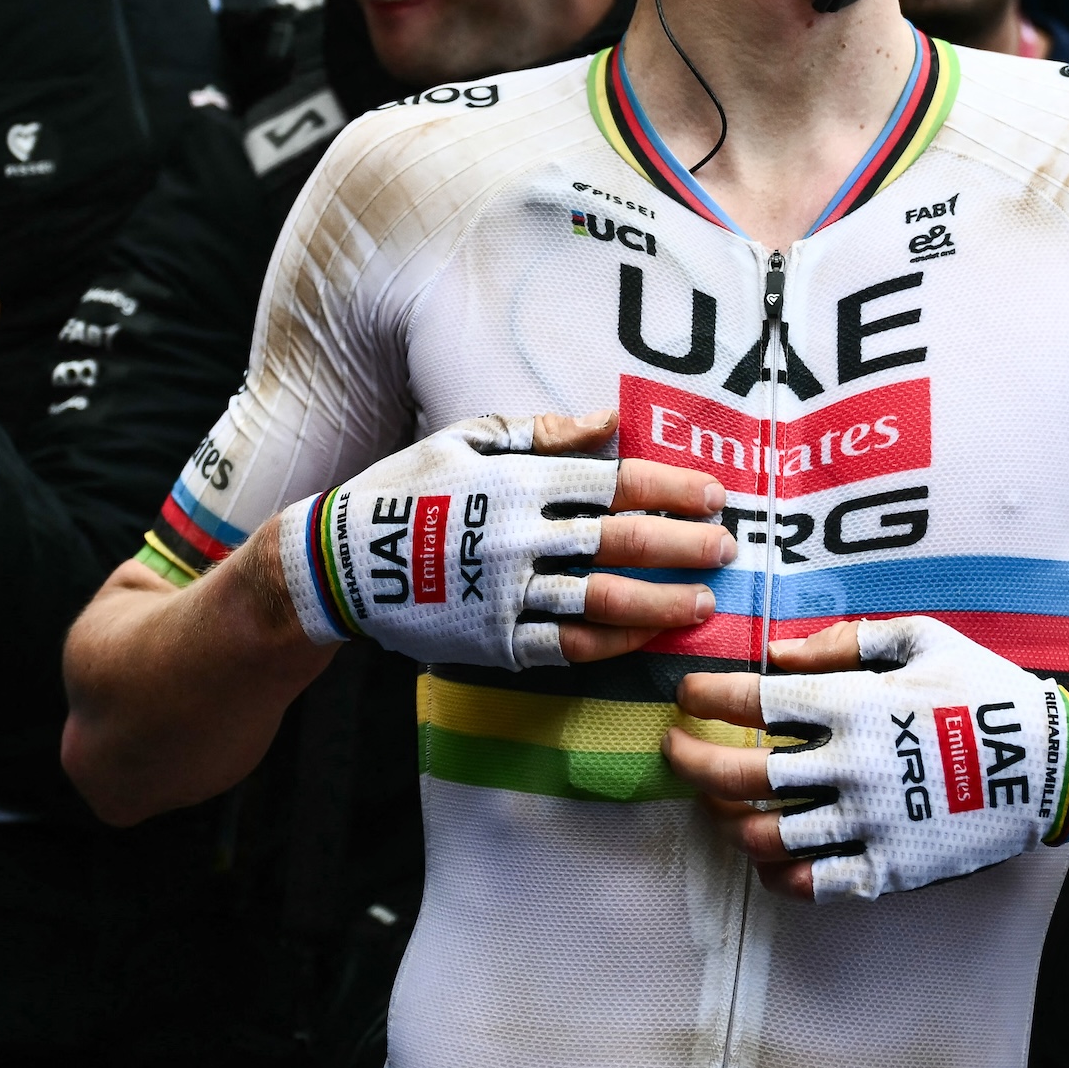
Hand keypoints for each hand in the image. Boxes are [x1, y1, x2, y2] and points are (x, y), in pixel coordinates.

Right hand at [278, 409, 734, 666]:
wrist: (340, 562)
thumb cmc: (410, 487)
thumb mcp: (468, 438)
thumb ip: (544, 432)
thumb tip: (612, 422)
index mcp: (520, 481)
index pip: (616, 483)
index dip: (672, 490)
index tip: (715, 497)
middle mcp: (521, 537)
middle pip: (621, 543)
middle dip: (683, 547)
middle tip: (728, 549)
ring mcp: (508, 593)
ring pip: (602, 602)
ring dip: (661, 604)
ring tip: (703, 605)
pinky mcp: (495, 640)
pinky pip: (566, 645)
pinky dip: (612, 643)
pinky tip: (645, 638)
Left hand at [664, 616, 1068, 900]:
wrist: (1050, 765)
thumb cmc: (985, 689)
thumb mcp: (922, 638)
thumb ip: (846, 640)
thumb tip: (779, 653)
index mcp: (855, 705)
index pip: (754, 702)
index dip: (705, 697)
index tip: (688, 694)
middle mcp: (851, 768)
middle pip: (740, 776)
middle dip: (691, 762)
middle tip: (675, 749)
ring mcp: (867, 825)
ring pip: (765, 837)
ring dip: (725, 820)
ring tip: (716, 804)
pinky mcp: (888, 869)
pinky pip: (812, 885)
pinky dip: (776, 876)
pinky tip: (767, 857)